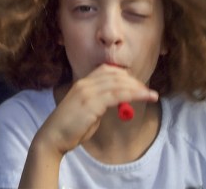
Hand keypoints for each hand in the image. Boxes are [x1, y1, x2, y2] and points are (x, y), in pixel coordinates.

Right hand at [31, 65, 157, 157]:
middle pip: (115, 75)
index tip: (137, 84)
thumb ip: (101, 103)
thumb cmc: (71, 127)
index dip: (124, 75)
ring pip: (118, 84)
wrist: (54, 136)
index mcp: (82, 83)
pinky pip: (116, 95)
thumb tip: (118, 101)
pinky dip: (132, 94)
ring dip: (138, 88)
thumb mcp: (88, 110)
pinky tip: (143, 97)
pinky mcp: (91, 103)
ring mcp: (87, 91)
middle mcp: (85, 83)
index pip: (106, 70)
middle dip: (134, 82)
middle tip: (148, 91)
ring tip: (152, 94)